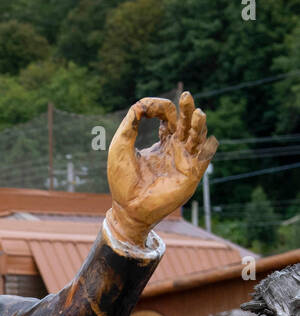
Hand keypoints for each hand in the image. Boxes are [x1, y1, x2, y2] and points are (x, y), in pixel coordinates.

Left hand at [107, 92, 216, 247]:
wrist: (128, 209)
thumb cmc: (122, 182)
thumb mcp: (119, 149)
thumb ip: (128, 126)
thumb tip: (139, 105)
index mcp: (161, 143)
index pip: (168, 117)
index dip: (159, 108)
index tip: (146, 110)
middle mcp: (176, 149)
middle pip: (187, 123)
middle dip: (187, 109)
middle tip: (186, 96)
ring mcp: (184, 161)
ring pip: (198, 136)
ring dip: (198, 124)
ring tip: (197, 113)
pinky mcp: (190, 174)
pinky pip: (203, 157)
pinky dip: (206, 146)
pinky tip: (205, 138)